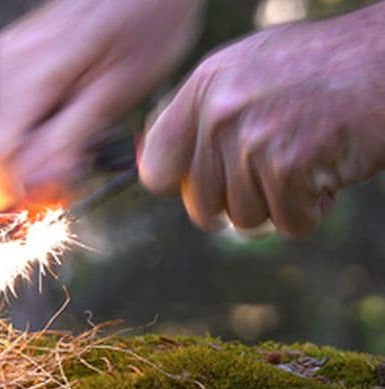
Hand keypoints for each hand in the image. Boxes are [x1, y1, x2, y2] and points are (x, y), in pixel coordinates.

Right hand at [0, 0, 202, 210]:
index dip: (13, 191)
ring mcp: (1, 59)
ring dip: (28, 155)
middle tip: (75, 170)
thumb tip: (28, 190)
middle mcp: (1, 66)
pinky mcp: (8, 59)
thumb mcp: (116, 94)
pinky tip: (67, 120)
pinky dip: (29, 133)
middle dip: (24, 175)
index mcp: (26, 77)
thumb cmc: (145, 29)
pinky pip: (4, 116)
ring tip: (78, 140)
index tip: (53, 197)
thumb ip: (66, 143)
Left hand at [140, 6, 384, 237]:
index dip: (181, 187)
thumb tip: (157, 174)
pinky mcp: (288, 167)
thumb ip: (201, 117)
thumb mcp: (248, 72)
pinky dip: (316, 208)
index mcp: (202, 87)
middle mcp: (218, 113)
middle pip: (202, 206)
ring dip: (283, 202)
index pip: (156, 167)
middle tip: (275, 173)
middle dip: (240, 200)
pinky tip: (331, 168)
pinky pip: (291, 223)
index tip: (206, 185)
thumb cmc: (324, 67)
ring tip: (309, 158)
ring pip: (246, 219)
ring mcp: (251, 140)